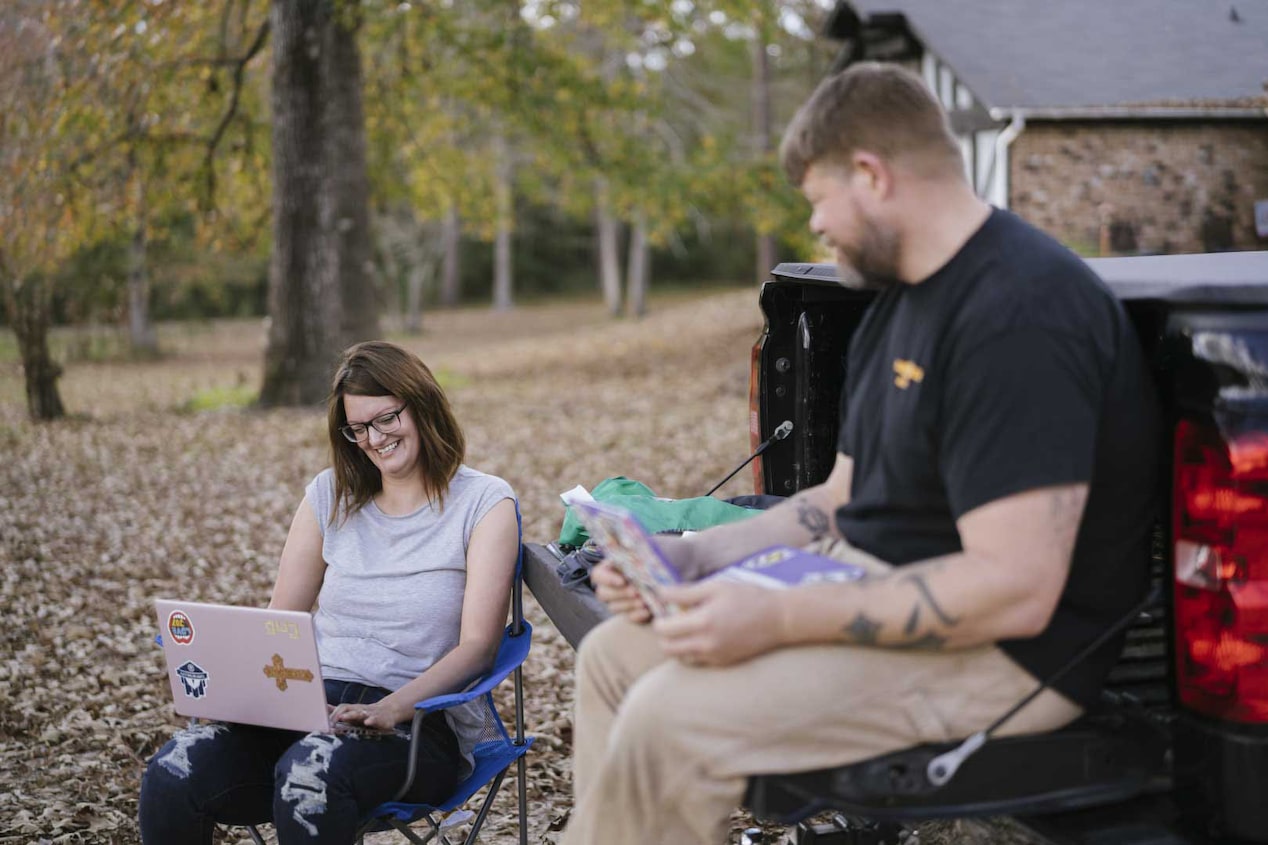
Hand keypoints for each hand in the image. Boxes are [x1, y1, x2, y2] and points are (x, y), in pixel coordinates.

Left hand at [329, 696, 413, 731]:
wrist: (388, 711)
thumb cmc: (366, 714)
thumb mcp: (352, 712)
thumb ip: (338, 711)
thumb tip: (323, 708)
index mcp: (354, 710)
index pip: (342, 708)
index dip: (333, 714)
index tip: (324, 721)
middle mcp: (361, 710)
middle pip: (349, 709)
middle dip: (339, 714)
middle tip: (331, 720)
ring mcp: (371, 714)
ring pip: (360, 713)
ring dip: (352, 715)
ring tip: (344, 717)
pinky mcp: (381, 719)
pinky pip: (376, 719)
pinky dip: (372, 720)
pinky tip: (368, 722)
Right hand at [592, 561, 651, 623]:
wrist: (666, 585)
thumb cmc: (652, 565)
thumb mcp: (644, 559)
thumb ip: (637, 560)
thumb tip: (635, 560)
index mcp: (609, 570)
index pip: (597, 575)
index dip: (607, 579)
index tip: (622, 581)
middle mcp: (609, 588)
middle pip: (602, 593)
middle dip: (619, 593)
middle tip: (635, 592)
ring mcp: (617, 603)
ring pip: (613, 607)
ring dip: (629, 604)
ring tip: (643, 601)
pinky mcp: (629, 615)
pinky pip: (628, 617)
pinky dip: (638, 615)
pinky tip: (647, 611)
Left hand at [653, 579, 785, 666]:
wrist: (778, 619)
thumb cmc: (747, 597)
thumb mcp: (715, 587)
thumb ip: (684, 592)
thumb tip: (659, 593)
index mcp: (702, 622)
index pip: (663, 629)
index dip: (659, 618)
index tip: (667, 608)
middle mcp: (706, 644)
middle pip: (666, 648)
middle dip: (664, 634)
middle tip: (674, 619)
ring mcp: (714, 656)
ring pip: (680, 657)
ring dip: (677, 643)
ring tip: (688, 627)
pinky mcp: (722, 663)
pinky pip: (697, 660)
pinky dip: (692, 650)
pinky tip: (703, 635)